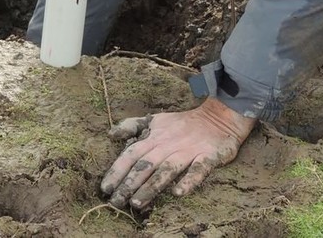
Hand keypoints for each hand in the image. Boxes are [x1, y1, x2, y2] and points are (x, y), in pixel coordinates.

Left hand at [101, 97, 255, 209]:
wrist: (218, 118)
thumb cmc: (181, 124)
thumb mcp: (154, 120)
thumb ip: (131, 126)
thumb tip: (110, 134)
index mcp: (153, 137)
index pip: (131, 154)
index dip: (117, 170)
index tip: (105, 188)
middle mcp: (168, 145)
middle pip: (145, 165)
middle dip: (129, 184)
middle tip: (116, 202)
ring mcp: (188, 151)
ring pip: (166, 170)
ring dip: (151, 186)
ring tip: (137, 203)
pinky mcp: (208, 157)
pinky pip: (198, 170)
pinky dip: (188, 181)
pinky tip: (178, 193)